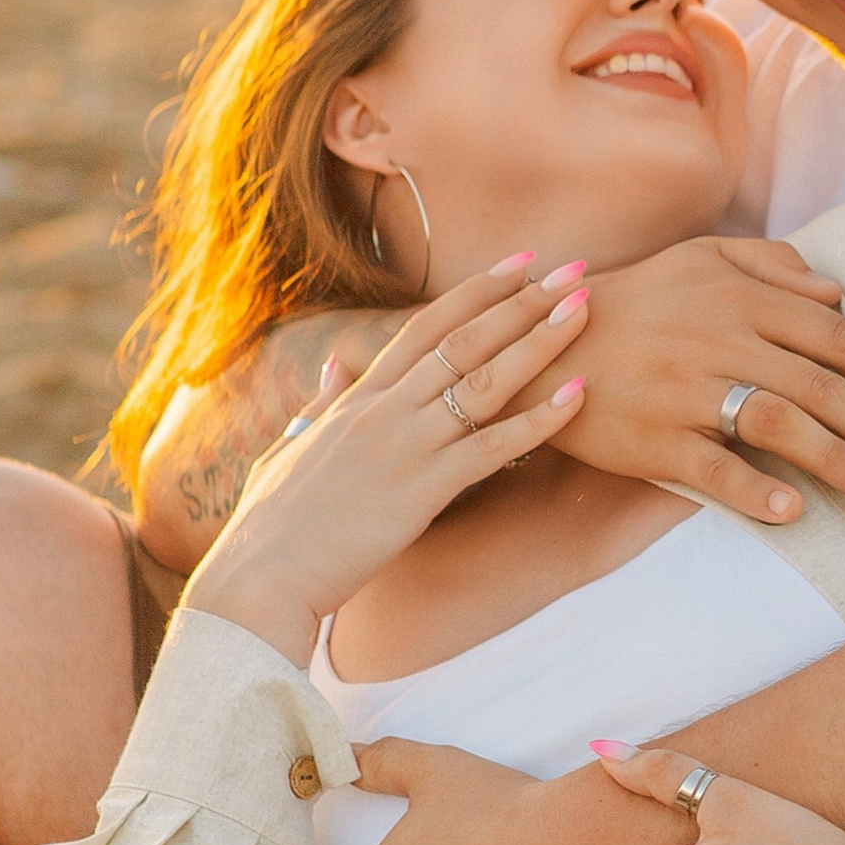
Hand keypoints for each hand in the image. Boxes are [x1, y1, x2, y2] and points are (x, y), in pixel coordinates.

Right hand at [184, 258, 590, 662]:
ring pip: (486, 378)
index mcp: (357, 400)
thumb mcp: (288, 450)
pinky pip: (492, 446)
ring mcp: (405, 445)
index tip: (520, 264)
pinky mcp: (422, 489)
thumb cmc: (269, 527)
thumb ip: (319, 405)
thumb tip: (335, 366)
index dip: (477, 292)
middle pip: (465, 338)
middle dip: (524, 299)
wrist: (258, 580)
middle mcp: (384, 410)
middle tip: (576, 269)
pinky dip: (540, 420)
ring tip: (586, 308)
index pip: (426, 328)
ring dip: (541, 340)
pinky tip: (580, 396)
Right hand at [550, 236, 844, 526]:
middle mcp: (719, 340)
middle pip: (818, 384)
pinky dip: (752, 490)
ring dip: (834, 459)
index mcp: (738, 297)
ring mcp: (685, 390)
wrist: (542, 342)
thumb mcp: (700, 260)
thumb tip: (838, 293)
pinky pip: (710, 467)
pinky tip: (792, 512)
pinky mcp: (652, 437)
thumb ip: (772, 267)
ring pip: (776, 422)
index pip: (832, 335)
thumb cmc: (636, 301)